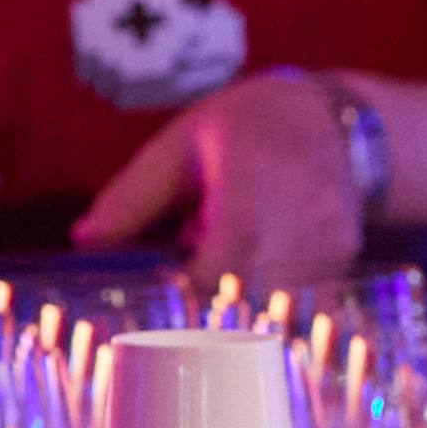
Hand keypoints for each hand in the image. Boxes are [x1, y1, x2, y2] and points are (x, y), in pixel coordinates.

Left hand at [75, 72, 368, 282]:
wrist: (331, 119)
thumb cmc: (244, 126)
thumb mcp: (179, 146)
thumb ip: (132, 197)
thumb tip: (83, 239)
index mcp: (251, 186)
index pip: (218, 268)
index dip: (185, 291)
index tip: (164, 287)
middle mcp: (299, 220)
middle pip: (244, 299)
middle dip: (209, 305)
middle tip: (185, 289)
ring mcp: (328, 244)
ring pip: (271, 308)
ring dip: (238, 302)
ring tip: (225, 263)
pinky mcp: (343, 262)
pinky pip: (297, 303)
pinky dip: (267, 298)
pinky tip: (255, 267)